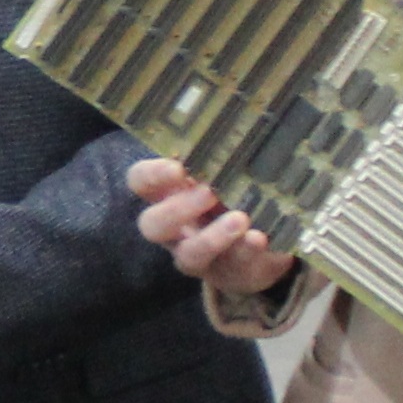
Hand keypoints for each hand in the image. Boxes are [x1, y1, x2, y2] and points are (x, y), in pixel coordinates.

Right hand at [130, 155, 298, 311]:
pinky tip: (259, 238)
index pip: (140, 182)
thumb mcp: (224, 176)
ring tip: (240, 219)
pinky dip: (247, 250)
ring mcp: (198, 256)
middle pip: (152, 225)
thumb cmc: (233, 198)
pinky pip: (232, 266)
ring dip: (213, 238)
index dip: (152, 176)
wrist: (262, 246)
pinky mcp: (227, 275)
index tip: (178, 167)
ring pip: (189, 255)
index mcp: (168, 196)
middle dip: (177, 210)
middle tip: (208, 192)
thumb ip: (219, 160)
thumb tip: (232, 127)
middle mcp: (174, 230)